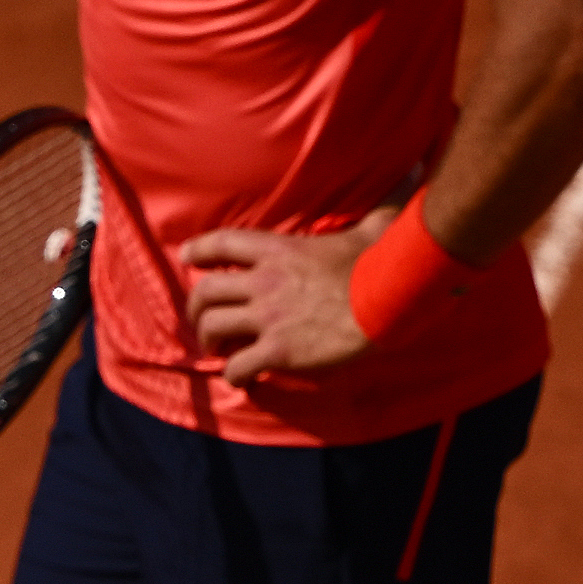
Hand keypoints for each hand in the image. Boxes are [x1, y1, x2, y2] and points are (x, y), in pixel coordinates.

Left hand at [182, 215, 383, 387]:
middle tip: (203, 321)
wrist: (388, 300)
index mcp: (278, 250)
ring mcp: (268, 317)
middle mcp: (264, 281)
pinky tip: (243, 379)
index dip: (199, 250)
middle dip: (196, 309)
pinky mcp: (278, 350)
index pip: (223, 242)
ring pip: (212, 328)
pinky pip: (238, 366)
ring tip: (218, 351)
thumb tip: (395, 204)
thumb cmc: (382, 263)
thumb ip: (371, 218)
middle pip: (205, 292)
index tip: (187, 257)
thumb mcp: (369, 231)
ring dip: (209, 342)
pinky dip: (234, 375)